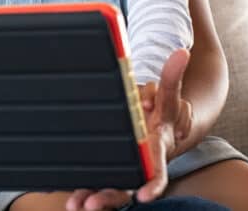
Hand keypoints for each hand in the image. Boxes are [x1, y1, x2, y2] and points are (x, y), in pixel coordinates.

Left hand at [64, 49, 192, 209]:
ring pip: (109, 189)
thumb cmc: (161, 111)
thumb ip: (171, 77)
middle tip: (90, 204)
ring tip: (74, 205)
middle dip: (110, 197)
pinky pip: (95, 182)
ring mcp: (123, 169)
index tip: (145, 196)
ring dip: (92, 197)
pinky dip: (82, 189)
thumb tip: (181, 51)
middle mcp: (139, 165)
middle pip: (127, 187)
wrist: (155, 123)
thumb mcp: (166, 95)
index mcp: (156, 151)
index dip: (152, 185)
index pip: (157, 172)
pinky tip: (66, 195)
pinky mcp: (108, 168)